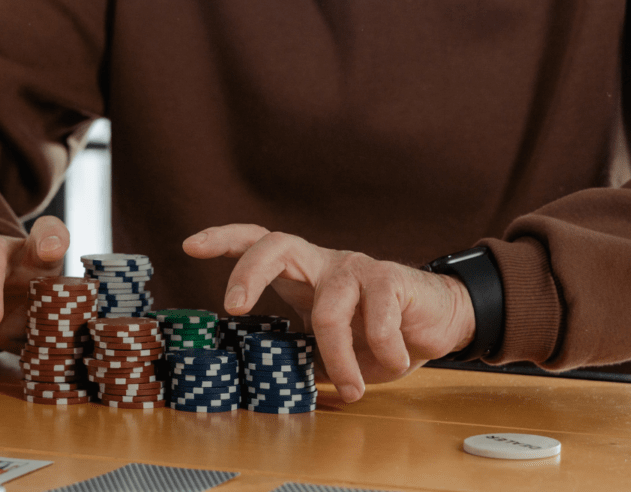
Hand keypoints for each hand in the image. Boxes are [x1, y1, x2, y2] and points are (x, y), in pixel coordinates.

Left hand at [183, 224, 474, 402]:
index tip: (189, 246)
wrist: (442, 323)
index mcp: (304, 274)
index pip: (258, 243)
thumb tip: (272, 382)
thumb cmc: (380, 334)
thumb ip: (305, 355)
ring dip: (338, 357)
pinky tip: (393, 361)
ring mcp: (357, 267)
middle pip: (276, 244)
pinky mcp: (392, 279)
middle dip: (248, 272)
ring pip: (329, 310)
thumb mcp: (333, 348)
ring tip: (351, 390)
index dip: (223, 240)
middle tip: (233, 306)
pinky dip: (383, 353)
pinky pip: (377, 321)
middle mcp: (325, 263)